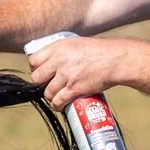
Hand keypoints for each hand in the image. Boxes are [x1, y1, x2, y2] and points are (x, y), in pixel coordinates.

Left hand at [27, 36, 142, 111]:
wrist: (115, 60)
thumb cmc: (100, 51)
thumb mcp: (77, 44)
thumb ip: (63, 52)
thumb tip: (53, 60)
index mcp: (58, 47)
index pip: (34, 60)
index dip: (35, 68)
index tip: (42, 72)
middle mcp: (59, 61)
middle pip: (36, 77)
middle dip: (41, 83)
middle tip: (49, 84)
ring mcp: (66, 76)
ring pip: (47, 92)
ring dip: (51, 96)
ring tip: (57, 96)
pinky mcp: (74, 89)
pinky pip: (58, 101)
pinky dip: (57, 106)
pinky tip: (60, 105)